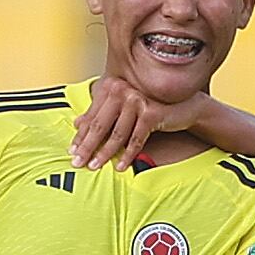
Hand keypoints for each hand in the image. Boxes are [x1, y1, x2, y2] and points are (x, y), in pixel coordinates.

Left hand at [74, 76, 215, 169]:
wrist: (182, 107)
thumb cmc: (149, 107)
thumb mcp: (122, 109)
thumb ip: (100, 113)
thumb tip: (76, 123)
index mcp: (112, 87)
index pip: (92, 116)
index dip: (81, 135)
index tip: (72, 150)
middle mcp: (122, 90)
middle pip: (100, 125)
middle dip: (88, 146)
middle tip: (78, 162)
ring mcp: (136, 101)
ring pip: (117, 134)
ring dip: (105, 153)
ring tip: (95, 166)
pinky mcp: (150, 113)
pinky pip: (135, 139)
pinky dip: (127, 155)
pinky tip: (120, 166)